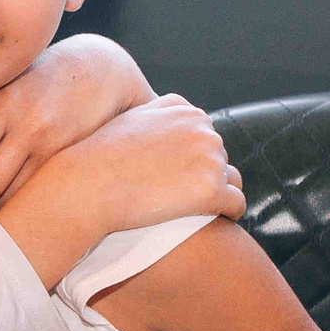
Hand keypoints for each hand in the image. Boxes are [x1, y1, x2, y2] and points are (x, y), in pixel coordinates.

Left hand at [0, 34, 154, 217]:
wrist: (100, 73)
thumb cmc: (40, 80)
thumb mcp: (2, 92)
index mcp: (4, 106)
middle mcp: (28, 128)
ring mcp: (52, 148)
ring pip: (12, 198)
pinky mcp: (69, 163)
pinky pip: (34, 197)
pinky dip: (13, 209)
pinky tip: (1, 211)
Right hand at [59, 94, 246, 234]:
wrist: (92, 185)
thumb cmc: (102, 156)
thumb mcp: (131, 119)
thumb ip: (158, 115)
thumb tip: (172, 121)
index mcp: (184, 110)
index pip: (203, 131)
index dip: (193, 155)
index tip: (181, 173)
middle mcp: (202, 129)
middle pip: (218, 154)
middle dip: (206, 173)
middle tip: (185, 195)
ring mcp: (210, 159)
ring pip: (229, 178)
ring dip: (219, 192)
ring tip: (203, 209)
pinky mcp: (212, 190)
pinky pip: (237, 202)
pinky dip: (231, 212)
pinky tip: (221, 220)